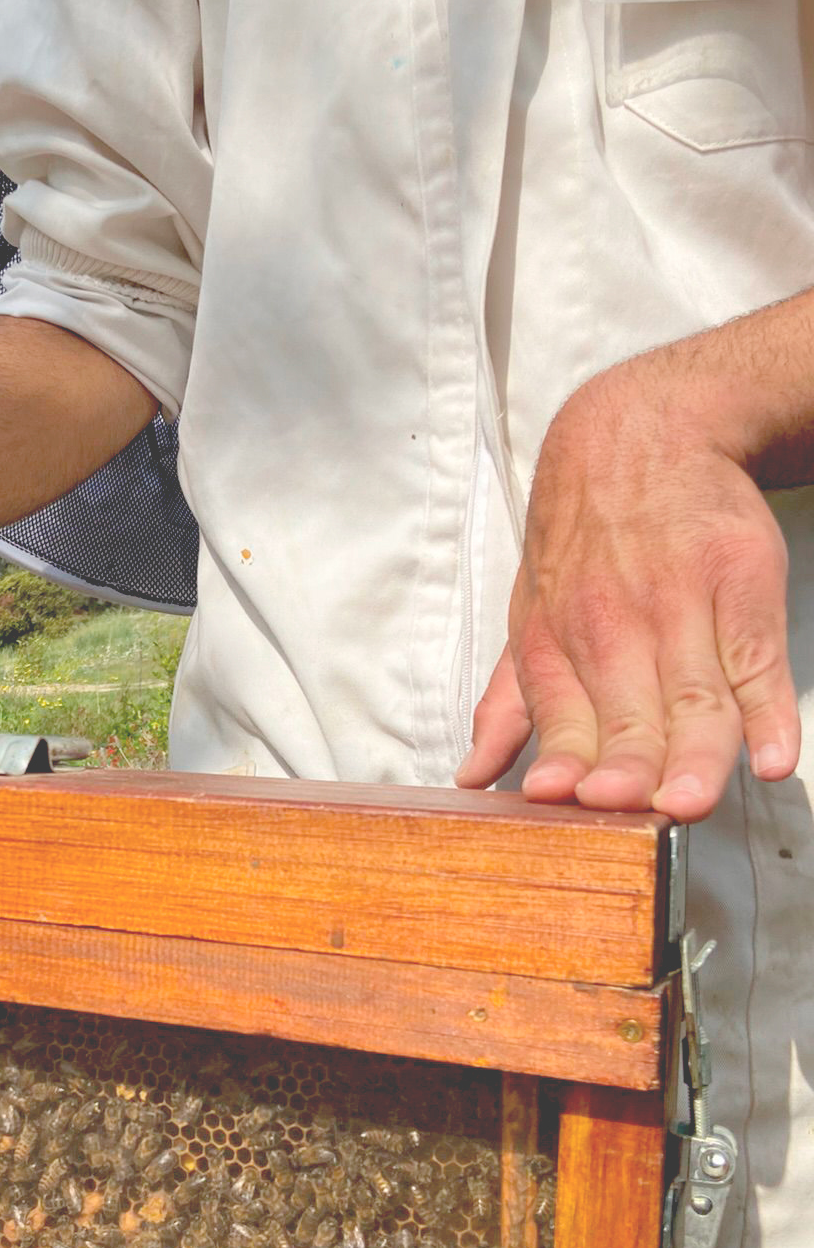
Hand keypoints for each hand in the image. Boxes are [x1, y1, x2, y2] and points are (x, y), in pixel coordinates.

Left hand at [458, 352, 799, 822]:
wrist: (641, 434)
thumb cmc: (581, 543)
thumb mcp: (528, 616)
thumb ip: (509, 705)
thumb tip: (474, 780)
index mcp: (555, 644)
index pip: (564, 720)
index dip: (567, 763)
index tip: (568, 802)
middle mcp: (614, 627)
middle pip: (630, 717)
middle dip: (629, 771)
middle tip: (634, 813)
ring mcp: (681, 606)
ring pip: (693, 698)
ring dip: (694, 755)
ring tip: (691, 802)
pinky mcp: (741, 582)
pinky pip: (757, 659)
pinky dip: (770, 712)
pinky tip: (772, 756)